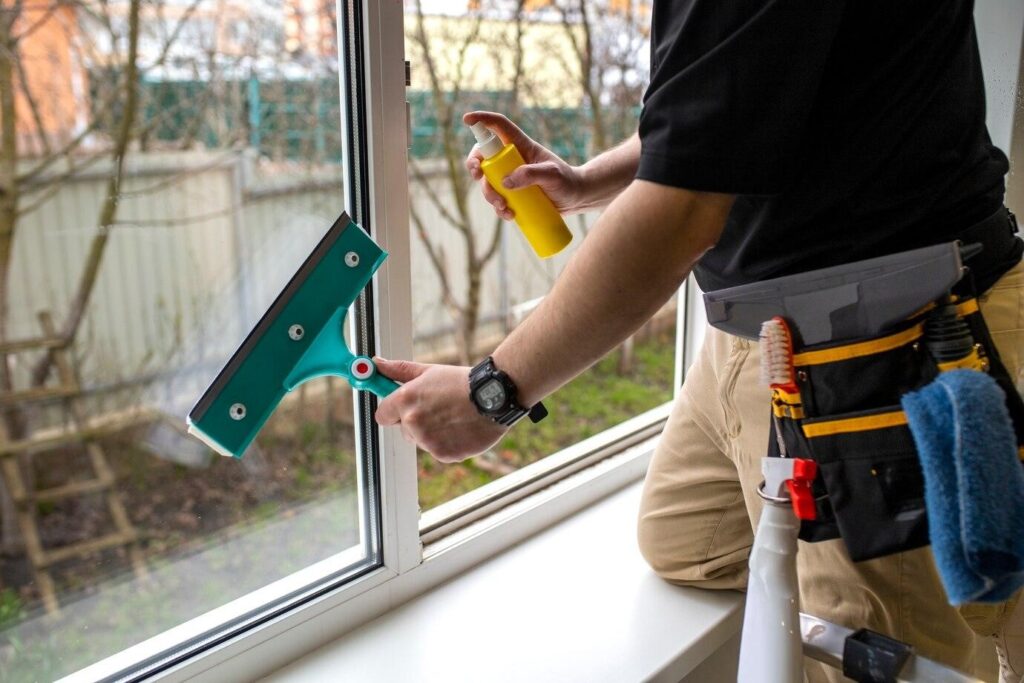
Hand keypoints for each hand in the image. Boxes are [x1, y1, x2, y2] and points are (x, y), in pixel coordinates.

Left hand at [373, 357, 508, 462]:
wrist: (492, 396)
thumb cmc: (461, 382)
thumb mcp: (428, 372)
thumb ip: (398, 370)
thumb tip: (376, 364)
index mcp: (405, 401)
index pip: (382, 415)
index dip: (392, 412)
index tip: (402, 408)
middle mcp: (413, 422)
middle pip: (403, 430)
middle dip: (415, 422)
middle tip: (437, 409)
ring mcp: (428, 441)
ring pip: (421, 441)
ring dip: (432, 433)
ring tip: (453, 417)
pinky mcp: (443, 454)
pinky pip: (438, 451)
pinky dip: (448, 443)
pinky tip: (461, 428)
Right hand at [463, 111, 585, 218]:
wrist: (576, 199)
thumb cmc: (567, 181)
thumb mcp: (552, 175)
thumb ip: (531, 174)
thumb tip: (505, 181)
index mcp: (521, 145)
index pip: (499, 126)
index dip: (482, 120)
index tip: (467, 120)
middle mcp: (512, 159)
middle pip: (484, 157)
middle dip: (475, 166)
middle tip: (479, 176)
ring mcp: (511, 177)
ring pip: (487, 182)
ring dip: (489, 194)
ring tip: (504, 207)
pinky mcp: (513, 194)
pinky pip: (497, 200)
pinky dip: (499, 209)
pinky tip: (508, 215)